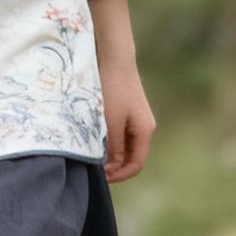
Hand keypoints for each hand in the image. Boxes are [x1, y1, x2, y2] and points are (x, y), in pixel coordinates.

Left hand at [89, 0, 155, 182]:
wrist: (113, 59)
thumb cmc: (113, 90)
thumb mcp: (110, 123)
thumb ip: (113, 148)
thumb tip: (112, 167)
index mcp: (145, 131)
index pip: (136, 164)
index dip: (119, 175)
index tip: (100, 177)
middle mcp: (143, 127)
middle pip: (130, 157)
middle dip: (113, 166)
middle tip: (92, 168)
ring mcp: (135, 119)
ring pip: (123, 146)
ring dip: (109, 153)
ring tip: (91, 153)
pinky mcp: (126, 111)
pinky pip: (119, 134)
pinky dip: (108, 141)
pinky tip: (93, 139)